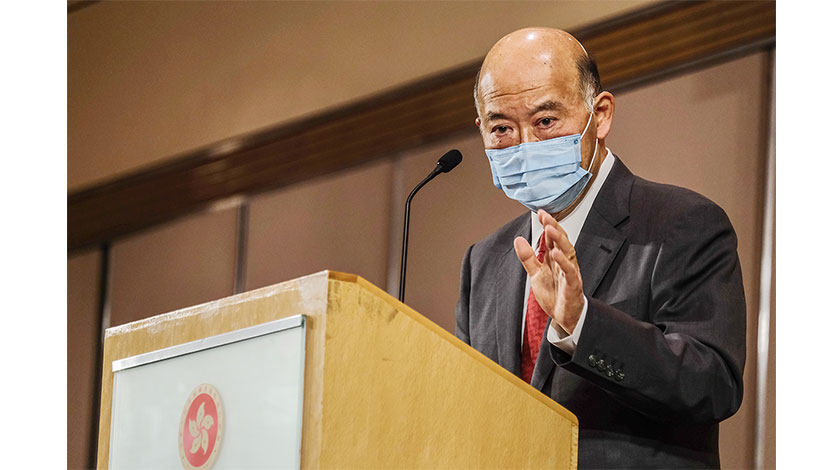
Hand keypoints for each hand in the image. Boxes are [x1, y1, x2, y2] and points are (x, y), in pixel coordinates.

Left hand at [513, 209, 585, 333]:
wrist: (564, 316)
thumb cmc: (554, 294)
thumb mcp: (535, 275)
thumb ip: (528, 258)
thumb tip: (518, 240)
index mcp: (555, 258)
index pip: (552, 237)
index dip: (547, 225)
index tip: (540, 213)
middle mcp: (564, 262)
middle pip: (561, 240)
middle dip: (553, 226)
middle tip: (545, 216)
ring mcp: (570, 272)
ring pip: (568, 251)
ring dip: (559, 239)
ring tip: (550, 228)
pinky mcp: (573, 284)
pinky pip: (569, 271)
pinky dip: (563, 262)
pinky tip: (556, 253)